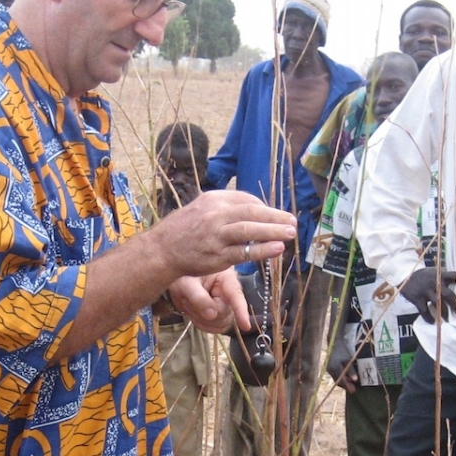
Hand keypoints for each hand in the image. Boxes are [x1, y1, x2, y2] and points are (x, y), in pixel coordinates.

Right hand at [153, 190, 296, 277]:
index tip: (279, 215)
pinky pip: (243, 252)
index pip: (246, 200)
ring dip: (273, 231)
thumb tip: (256, 207)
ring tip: (290, 233)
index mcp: (214, 199)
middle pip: (251, 212)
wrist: (162, 249)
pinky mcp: (217, 256)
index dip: (266, 207)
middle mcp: (215, 215)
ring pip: (249, 230)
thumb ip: (227, 207)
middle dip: (275, 217)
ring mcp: (216, 236)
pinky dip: (262, 250)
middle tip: (293, 221)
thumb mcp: (203, 207)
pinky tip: (277, 249)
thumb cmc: (186, 229)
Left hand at [170, 270, 248, 333]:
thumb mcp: (186, 283)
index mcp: (226, 279)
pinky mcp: (221, 316)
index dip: (241, 311)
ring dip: (201, 319)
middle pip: (224, 315)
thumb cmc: (183, 276)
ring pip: (220, 324)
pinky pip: (216, 329)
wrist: (179, 281)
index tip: (245, 325)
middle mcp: (230, 294)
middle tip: (188, 300)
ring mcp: (227, 306)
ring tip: (191, 304)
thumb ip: (198, 297)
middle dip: (204, 313)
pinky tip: (195, 313)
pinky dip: (202, 325)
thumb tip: (212, 314)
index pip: (236, 296)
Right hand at [327, 339, 358, 393]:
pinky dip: (341, 377)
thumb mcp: (348, 359)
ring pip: (336, 378)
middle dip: (346, 385)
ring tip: (351, 383)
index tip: (354, 391)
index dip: (347, 387)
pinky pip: (335, 374)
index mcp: (334, 368)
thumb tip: (355, 380)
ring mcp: (329, 368)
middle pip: (338, 381)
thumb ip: (351, 370)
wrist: (335, 340)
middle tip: (354, 389)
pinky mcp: (329, 365)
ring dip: (344, 381)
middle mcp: (330, 369)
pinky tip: (347, 376)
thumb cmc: (343, 349)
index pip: (341, 381)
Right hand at [400, 268, 455, 323]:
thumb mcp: (435, 272)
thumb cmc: (424, 276)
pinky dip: (429, 318)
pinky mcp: (416, 298)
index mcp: (440, 275)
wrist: (405, 275)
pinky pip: (424, 311)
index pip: (454, 276)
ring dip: (444, 313)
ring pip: (437, 304)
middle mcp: (434, 283)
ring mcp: (425, 291)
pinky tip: (433, 322)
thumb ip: (445, 278)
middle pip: (447, 294)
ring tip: (448, 320)